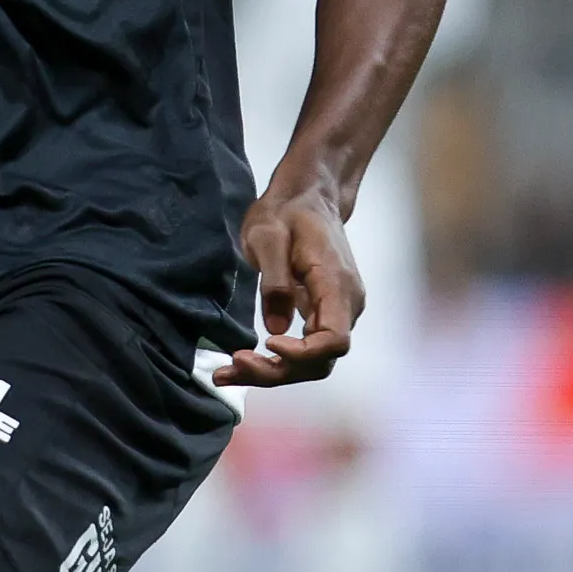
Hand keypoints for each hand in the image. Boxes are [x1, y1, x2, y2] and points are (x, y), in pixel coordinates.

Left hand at [222, 186, 361, 386]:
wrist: (308, 198)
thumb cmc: (287, 212)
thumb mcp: (267, 236)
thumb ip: (274, 280)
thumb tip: (276, 328)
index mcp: (336, 284)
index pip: (333, 339)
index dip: (303, 353)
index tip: (268, 344)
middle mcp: (346, 304)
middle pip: (321, 360)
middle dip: (278, 371)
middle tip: (233, 365)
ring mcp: (337, 312)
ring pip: (313, 361)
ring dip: (273, 373)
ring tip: (226, 373)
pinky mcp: (322, 315)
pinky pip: (305, 349)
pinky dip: (276, 362)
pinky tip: (242, 364)